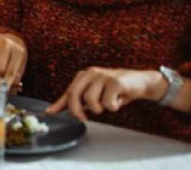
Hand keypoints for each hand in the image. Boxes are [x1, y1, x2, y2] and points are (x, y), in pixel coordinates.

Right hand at [0, 33, 26, 89]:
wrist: (9, 37)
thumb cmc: (17, 53)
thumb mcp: (21, 63)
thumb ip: (17, 76)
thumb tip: (13, 88)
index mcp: (19, 50)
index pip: (11, 70)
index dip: (8, 82)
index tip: (5, 90)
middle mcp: (6, 45)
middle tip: (0, 84)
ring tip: (1, 70)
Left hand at [46, 67, 165, 121]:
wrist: (140, 82)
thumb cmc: (115, 89)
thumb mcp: (94, 93)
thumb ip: (76, 100)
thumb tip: (54, 110)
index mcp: (84, 75)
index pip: (69, 91)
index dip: (59, 104)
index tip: (50, 113)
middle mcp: (91, 73)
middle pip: (74, 94)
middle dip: (76, 110)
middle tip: (83, 118)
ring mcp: (103, 76)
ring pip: (90, 100)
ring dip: (99, 108)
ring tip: (108, 103)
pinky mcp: (115, 82)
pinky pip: (107, 102)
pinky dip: (113, 107)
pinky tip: (119, 100)